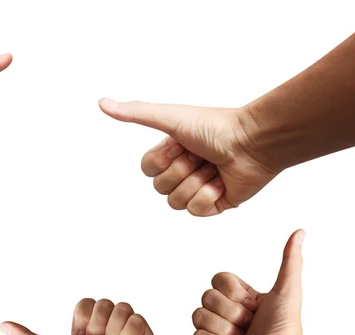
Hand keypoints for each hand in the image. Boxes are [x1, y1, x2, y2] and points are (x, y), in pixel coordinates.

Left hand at [1, 299, 155, 334]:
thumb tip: (3, 324)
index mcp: (89, 330)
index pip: (88, 302)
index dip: (83, 320)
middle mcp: (109, 329)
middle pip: (105, 302)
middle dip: (98, 327)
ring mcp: (128, 334)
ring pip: (122, 307)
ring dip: (113, 332)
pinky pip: (138, 318)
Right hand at [99, 98, 276, 215]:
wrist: (253, 141)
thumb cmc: (215, 126)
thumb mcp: (169, 118)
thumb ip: (135, 113)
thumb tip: (102, 103)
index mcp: (171, 152)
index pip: (147, 170)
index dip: (164, 160)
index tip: (183, 144)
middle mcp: (183, 170)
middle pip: (160, 188)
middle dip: (182, 171)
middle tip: (202, 156)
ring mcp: (198, 188)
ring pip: (176, 203)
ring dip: (196, 183)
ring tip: (215, 168)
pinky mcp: (215, 204)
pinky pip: (196, 211)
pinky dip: (209, 196)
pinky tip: (223, 182)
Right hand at [191, 230, 307, 334]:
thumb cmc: (284, 331)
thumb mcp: (287, 291)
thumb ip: (290, 260)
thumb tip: (300, 232)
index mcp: (238, 298)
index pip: (218, 279)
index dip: (235, 293)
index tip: (254, 307)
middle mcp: (223, 312)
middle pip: (207, 297)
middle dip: (232, 314)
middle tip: (248, 327)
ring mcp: (213, 331)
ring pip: (199, 316)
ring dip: (224, 331)